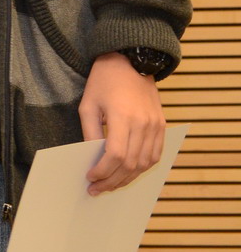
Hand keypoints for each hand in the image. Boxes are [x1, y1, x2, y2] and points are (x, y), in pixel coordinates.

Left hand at [80, 53, 166, 193]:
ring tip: (110, 185)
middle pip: (131, 164)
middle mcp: (143, 124)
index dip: (103, 170)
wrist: (131, 61)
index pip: (116, 155)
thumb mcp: (88, 104)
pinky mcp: (162, 126)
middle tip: (96, 190)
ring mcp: (156, 126)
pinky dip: (142, 168)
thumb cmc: (103, 81)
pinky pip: (155, 155)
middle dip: (112, 180)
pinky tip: (128, 173)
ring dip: (128, 178)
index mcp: (123, 117)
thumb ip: (90, 132)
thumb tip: (90, 158)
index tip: (89, 177)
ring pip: (145, 163)